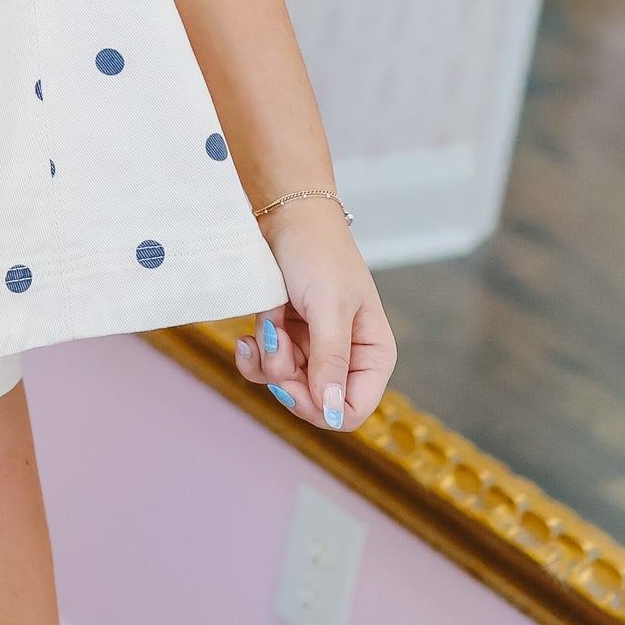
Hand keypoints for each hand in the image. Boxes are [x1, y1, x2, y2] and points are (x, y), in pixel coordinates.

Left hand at [234, 202, 395, 432]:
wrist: (284, 213)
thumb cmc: (318, 251)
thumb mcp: (329, 307)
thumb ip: (331, 361)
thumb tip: (333, 412)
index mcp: (373, 353)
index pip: (353, 410)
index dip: (320, 408)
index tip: (290, 385)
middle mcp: (346, 356)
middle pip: (314, 401)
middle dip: (287, 376)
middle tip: (276, 341)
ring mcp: (314, 348)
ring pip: (286, 386)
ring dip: (269, 360)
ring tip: (268, 325)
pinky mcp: (287, 337)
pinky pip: (266, 367)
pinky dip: (256, 353)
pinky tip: (251, 333)